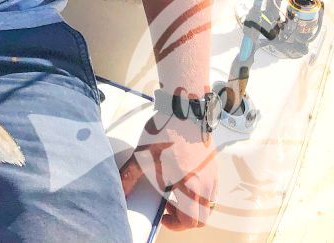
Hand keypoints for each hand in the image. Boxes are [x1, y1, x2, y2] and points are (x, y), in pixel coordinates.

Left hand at [118, 115, 217, 230]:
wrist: (183, 108)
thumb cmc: (164, 133)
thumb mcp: (141, 156)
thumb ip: (129, 177)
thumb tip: (119, 191)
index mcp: (189, 188)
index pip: (190, 222)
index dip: (176, 224)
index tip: (164, 214)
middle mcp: (206, 185)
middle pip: (202, 217)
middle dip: (186, 218)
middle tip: (170, 204)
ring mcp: (212, 174)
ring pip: (209, 203)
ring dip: (194, 205)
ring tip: (177, 189)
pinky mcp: (214, 163)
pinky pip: (212, 188)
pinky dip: (200, 191)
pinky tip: (185, 175)